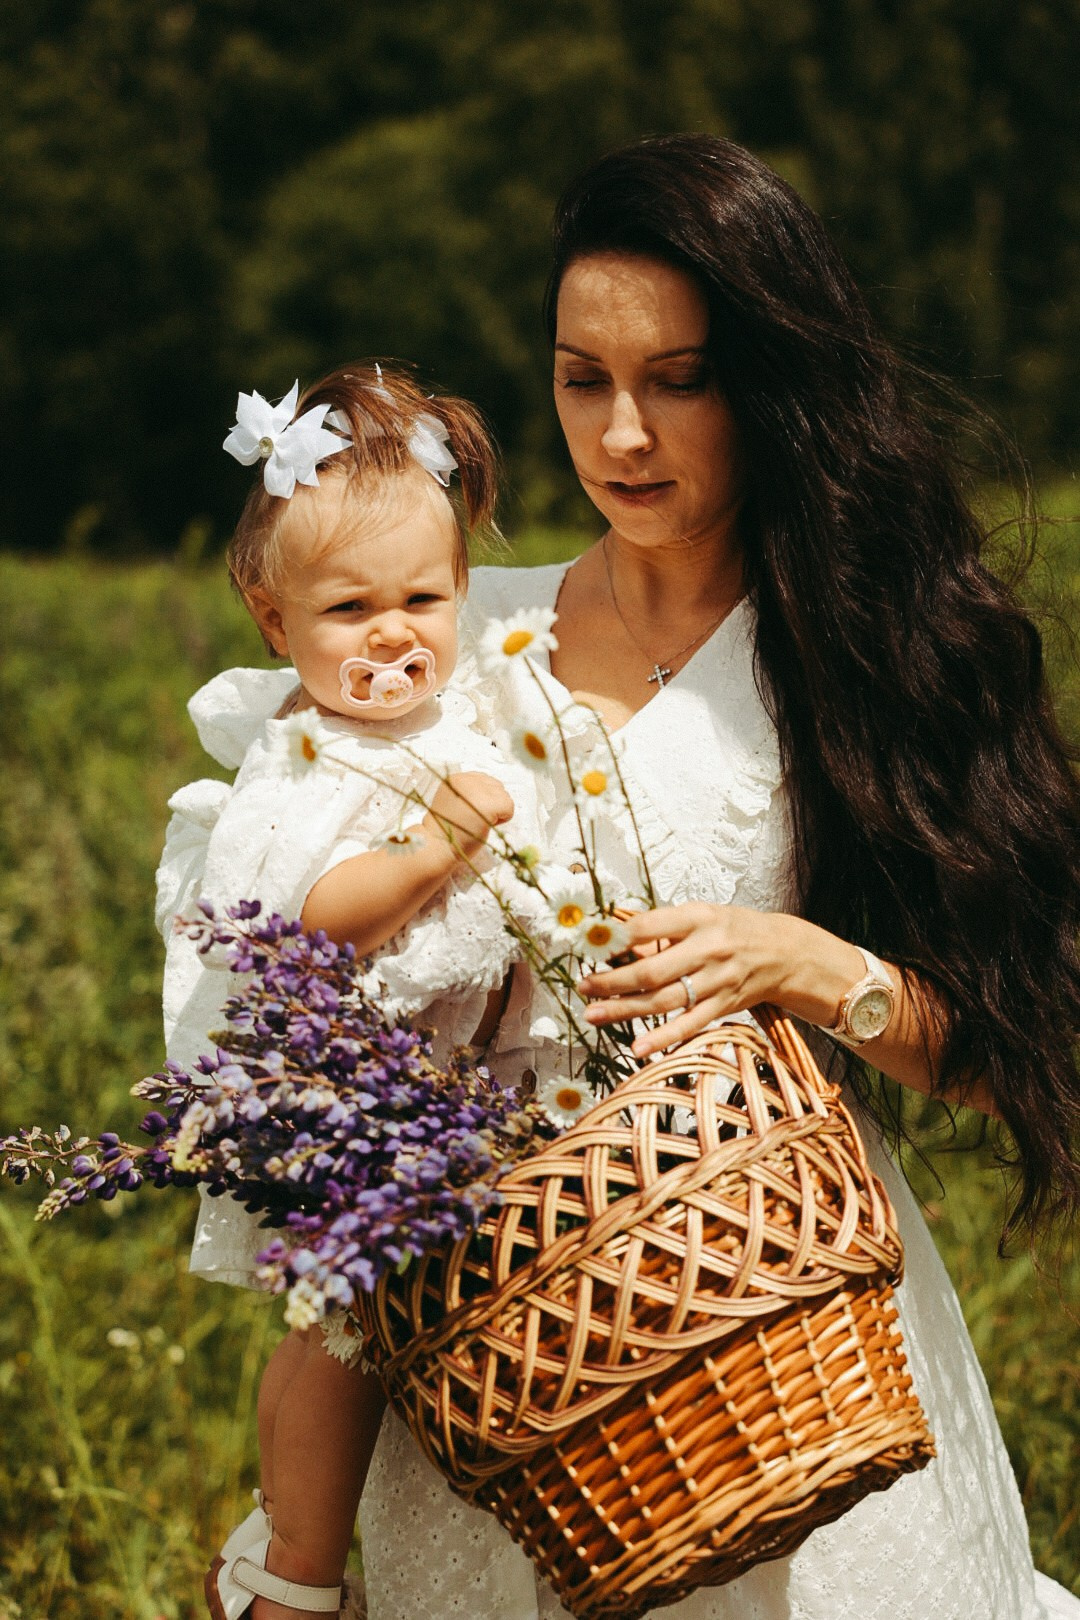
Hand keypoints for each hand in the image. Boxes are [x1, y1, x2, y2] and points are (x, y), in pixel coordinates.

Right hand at [423, 772, 514, 862]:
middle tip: (474, 819)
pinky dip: (503, 820)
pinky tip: (486, 826)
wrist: (437, 847)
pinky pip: (509, 808)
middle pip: (497, 786)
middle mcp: (466, 779)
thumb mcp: (452, 801)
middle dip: (491, 803)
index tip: (469, 812)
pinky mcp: (488, 805)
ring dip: (497, 812)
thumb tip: (492, 792)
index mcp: (456, 779)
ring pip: (504, 796)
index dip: (483, 798)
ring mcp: (478, 791)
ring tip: (478, 822)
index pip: (484, 781)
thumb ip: (468, 792)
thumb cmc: (446, 830)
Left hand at [575, 903, 863, 1058]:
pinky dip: (663, 1039)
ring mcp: (717, 981)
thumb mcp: (700, 915)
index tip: (588, 945)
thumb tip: (612, 940)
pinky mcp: (723, 1006)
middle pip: (652, 971)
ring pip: (664, 1000)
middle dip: (612, 981)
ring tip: (594, 1014)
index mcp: (698, 917)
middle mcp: (708, 949)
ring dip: (625, 1010)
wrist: (784, 952)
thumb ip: (660, 929)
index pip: (647, 927)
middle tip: (584, 986)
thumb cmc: (733, 929)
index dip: (614, 938)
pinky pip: (689, 1025)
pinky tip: (637, 1048)